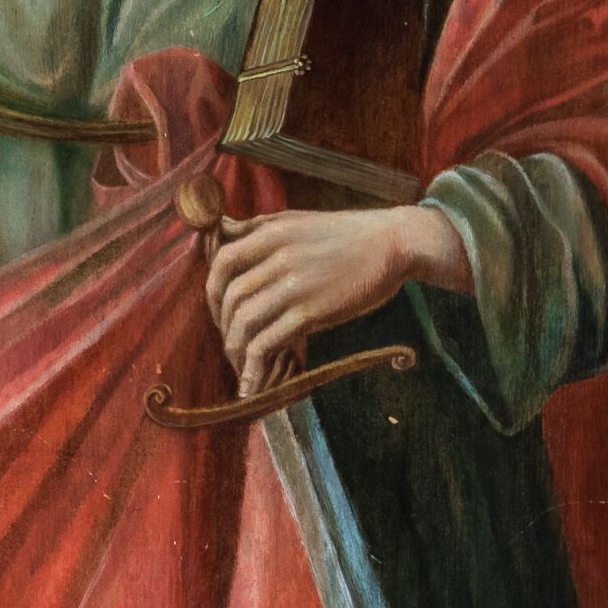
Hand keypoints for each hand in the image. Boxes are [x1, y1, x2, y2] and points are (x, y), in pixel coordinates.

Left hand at [204, 202, 469, 397]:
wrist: (394, 242)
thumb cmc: (348, 233)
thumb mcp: (297, 220)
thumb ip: (258, 228)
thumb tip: (220, 232)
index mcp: (270, 232)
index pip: (221, 261)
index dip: (212, 291)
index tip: (220, 311)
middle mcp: (276, 257)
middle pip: (229, 297)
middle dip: (223, 326)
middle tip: (233, 343)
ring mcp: (293, 285)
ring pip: (243, 322)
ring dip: (235, 351)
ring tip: (242, 367)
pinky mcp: (311, 311)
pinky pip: (268, 344)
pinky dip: (253, 368)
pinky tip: (251, 387)